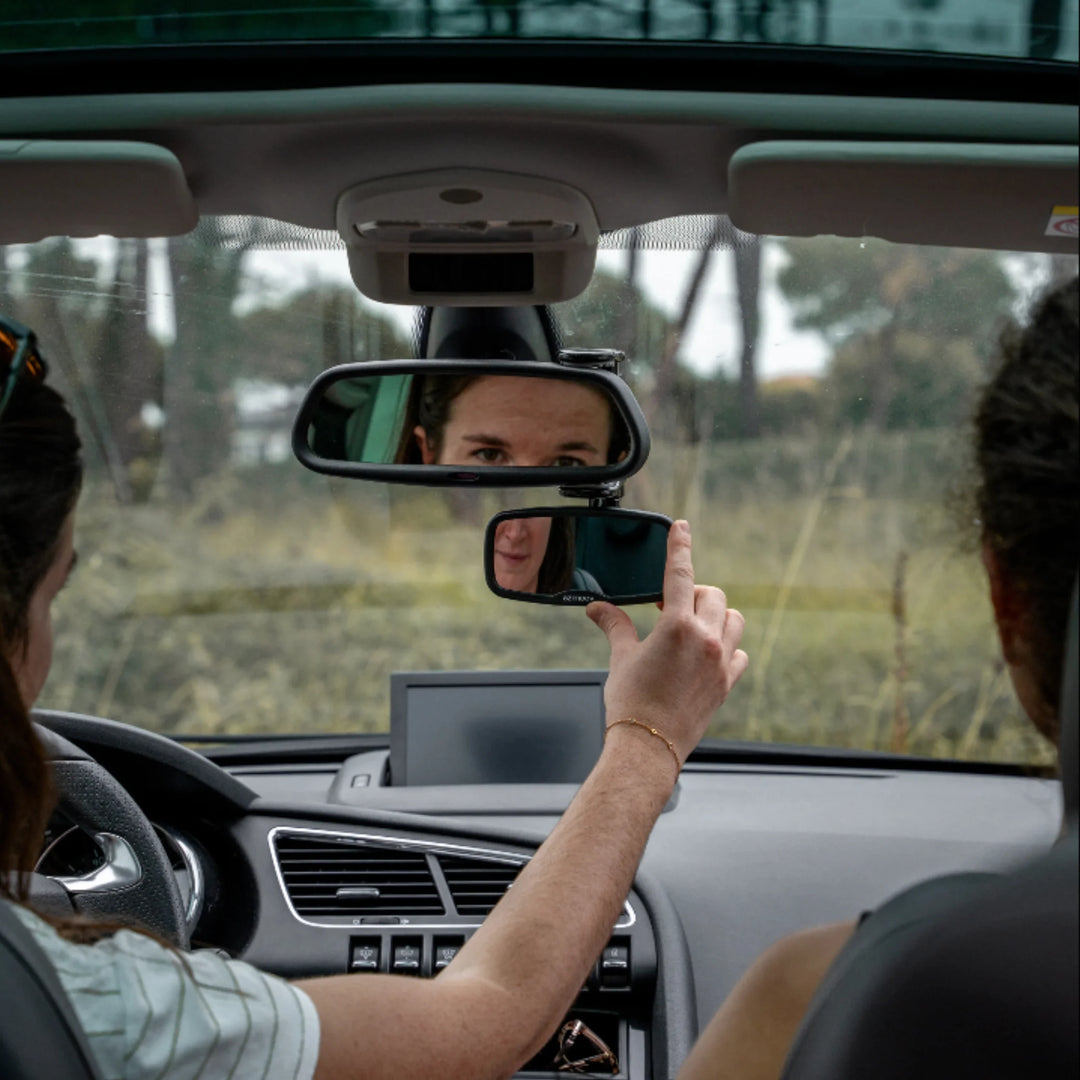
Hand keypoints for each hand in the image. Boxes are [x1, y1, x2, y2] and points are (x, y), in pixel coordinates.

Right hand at [587, 520, 747, 764]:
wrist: (647, 747)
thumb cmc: (631, 703)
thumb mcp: (621, 658)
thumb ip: (614, 626)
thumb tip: (597, 609)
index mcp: (676, 626)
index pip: (680, 573)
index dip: (680, 546)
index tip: (682, 528)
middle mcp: (705, 639)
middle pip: (711, 594)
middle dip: (693, 593)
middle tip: (670, 607)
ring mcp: (721, 662)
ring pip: (734, 619)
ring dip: (716, 615)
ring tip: (695, 625)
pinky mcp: (728, 683)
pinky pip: (740, 653)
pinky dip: (729, 647)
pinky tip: (710, 654)